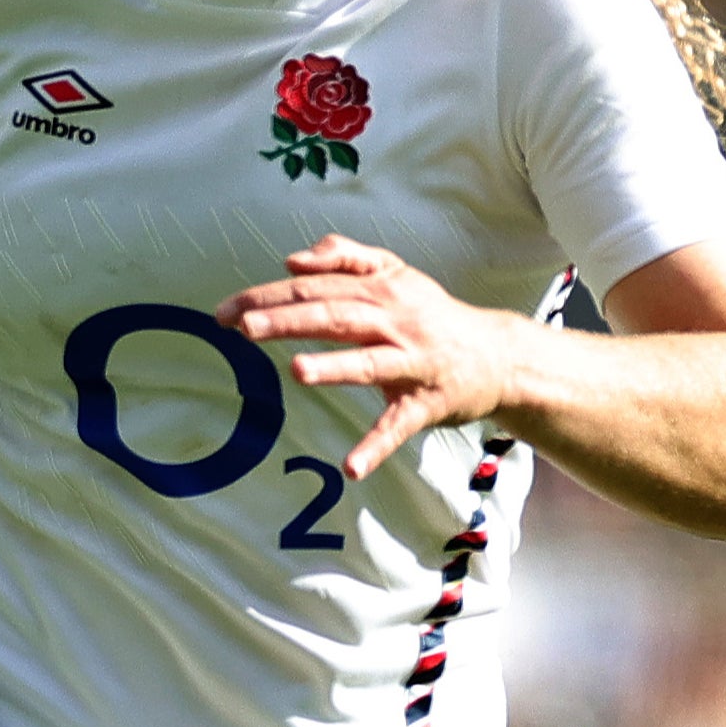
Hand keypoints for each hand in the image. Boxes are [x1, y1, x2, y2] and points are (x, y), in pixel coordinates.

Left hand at [221, 238, 531, 479]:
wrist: (499, 356)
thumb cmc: (434, 315)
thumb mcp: (396, 273)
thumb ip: (346, 258)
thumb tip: (292, 260)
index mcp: (381, 289)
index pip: (316, 287)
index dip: (269, 296)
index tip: (226, 311)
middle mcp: (396, 320)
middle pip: (336, 315)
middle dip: (288, 320)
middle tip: (243, 327)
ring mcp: (412, 363)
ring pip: (369, 362)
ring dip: (333, 367)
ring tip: (296, 371)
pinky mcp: (427, 404)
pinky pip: (399, 426)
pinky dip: (376, 447)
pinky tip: (351, 468)